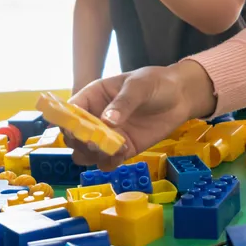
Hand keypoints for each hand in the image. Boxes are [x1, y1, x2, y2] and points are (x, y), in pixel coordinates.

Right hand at [64, 60, 216, 170]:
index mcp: (92, 97)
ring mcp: (107, 136)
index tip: (71, 129)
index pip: (70, 111)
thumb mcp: (139, 86)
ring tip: (111, 150)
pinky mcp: (122, 149)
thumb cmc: (155, 83)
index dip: (65, 121)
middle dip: (79, 142)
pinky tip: (123, 154)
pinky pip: (107, 162)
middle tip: (94, 143)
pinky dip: (110, 162)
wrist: (180, 97)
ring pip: (86, 154)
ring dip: (92, 156)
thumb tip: (107, 120)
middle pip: (73, 137)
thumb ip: (124, 102)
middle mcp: (95, 118)